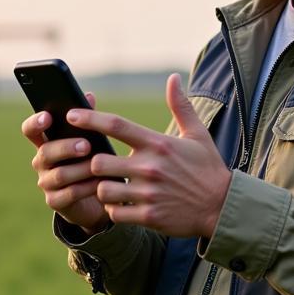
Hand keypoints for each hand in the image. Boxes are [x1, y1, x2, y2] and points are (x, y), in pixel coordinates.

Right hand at [22, 92, 110, 234]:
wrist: (96, 198)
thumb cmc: (91, 161)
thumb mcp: (91, 139)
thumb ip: (87, 119)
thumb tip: (89, 96)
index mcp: (46, 142)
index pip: (30, 130)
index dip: (35, 123)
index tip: (47, 117)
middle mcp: (41, 162)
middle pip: (45, 152)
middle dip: (66, 147)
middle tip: (86, 145)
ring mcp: (46, 183)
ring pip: (59, 174)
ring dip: (81, 169)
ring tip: (98, 165)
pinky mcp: (55, 202)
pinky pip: (69, 194)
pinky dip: (86, 187)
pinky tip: (100, 183)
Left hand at [66, 74, 231, 239]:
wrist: (223, 206)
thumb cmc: (207, 168)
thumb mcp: (197, 134)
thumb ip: (180, 106)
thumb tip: (173, 78)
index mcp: (158, 144)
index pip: (117, 125)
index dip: (90, 119)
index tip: (71, 114)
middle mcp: (150, 167)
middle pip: (100, 162)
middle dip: (94, 164)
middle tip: (99, 166)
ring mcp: (148, 193)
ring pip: (103, 190)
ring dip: (103, 189)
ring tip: (112, 187)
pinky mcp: (149, 216)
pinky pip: (115, 213)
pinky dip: (114, 210)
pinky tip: (122, 205)